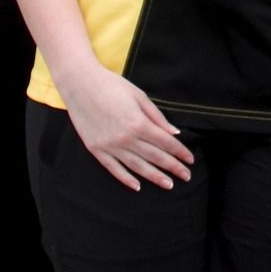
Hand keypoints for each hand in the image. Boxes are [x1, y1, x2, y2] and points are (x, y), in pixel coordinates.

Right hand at [62, 66, 194, 191]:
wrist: (80, 85)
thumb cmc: (113, 86)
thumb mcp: (139, 96)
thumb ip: (157, 117)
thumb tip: (173, 133)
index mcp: (138, 123)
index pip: (165, 142)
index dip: (179, 152)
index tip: (190, 160)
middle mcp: (125, 138)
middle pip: (154, 157)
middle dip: (172, 167)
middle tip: (186, 176)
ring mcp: (109, 146)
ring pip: (136, 167)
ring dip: (154, 177)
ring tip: (168, 185)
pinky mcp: (96, 150)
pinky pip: (114, 169)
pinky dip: (126, 179)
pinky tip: (137, 186)